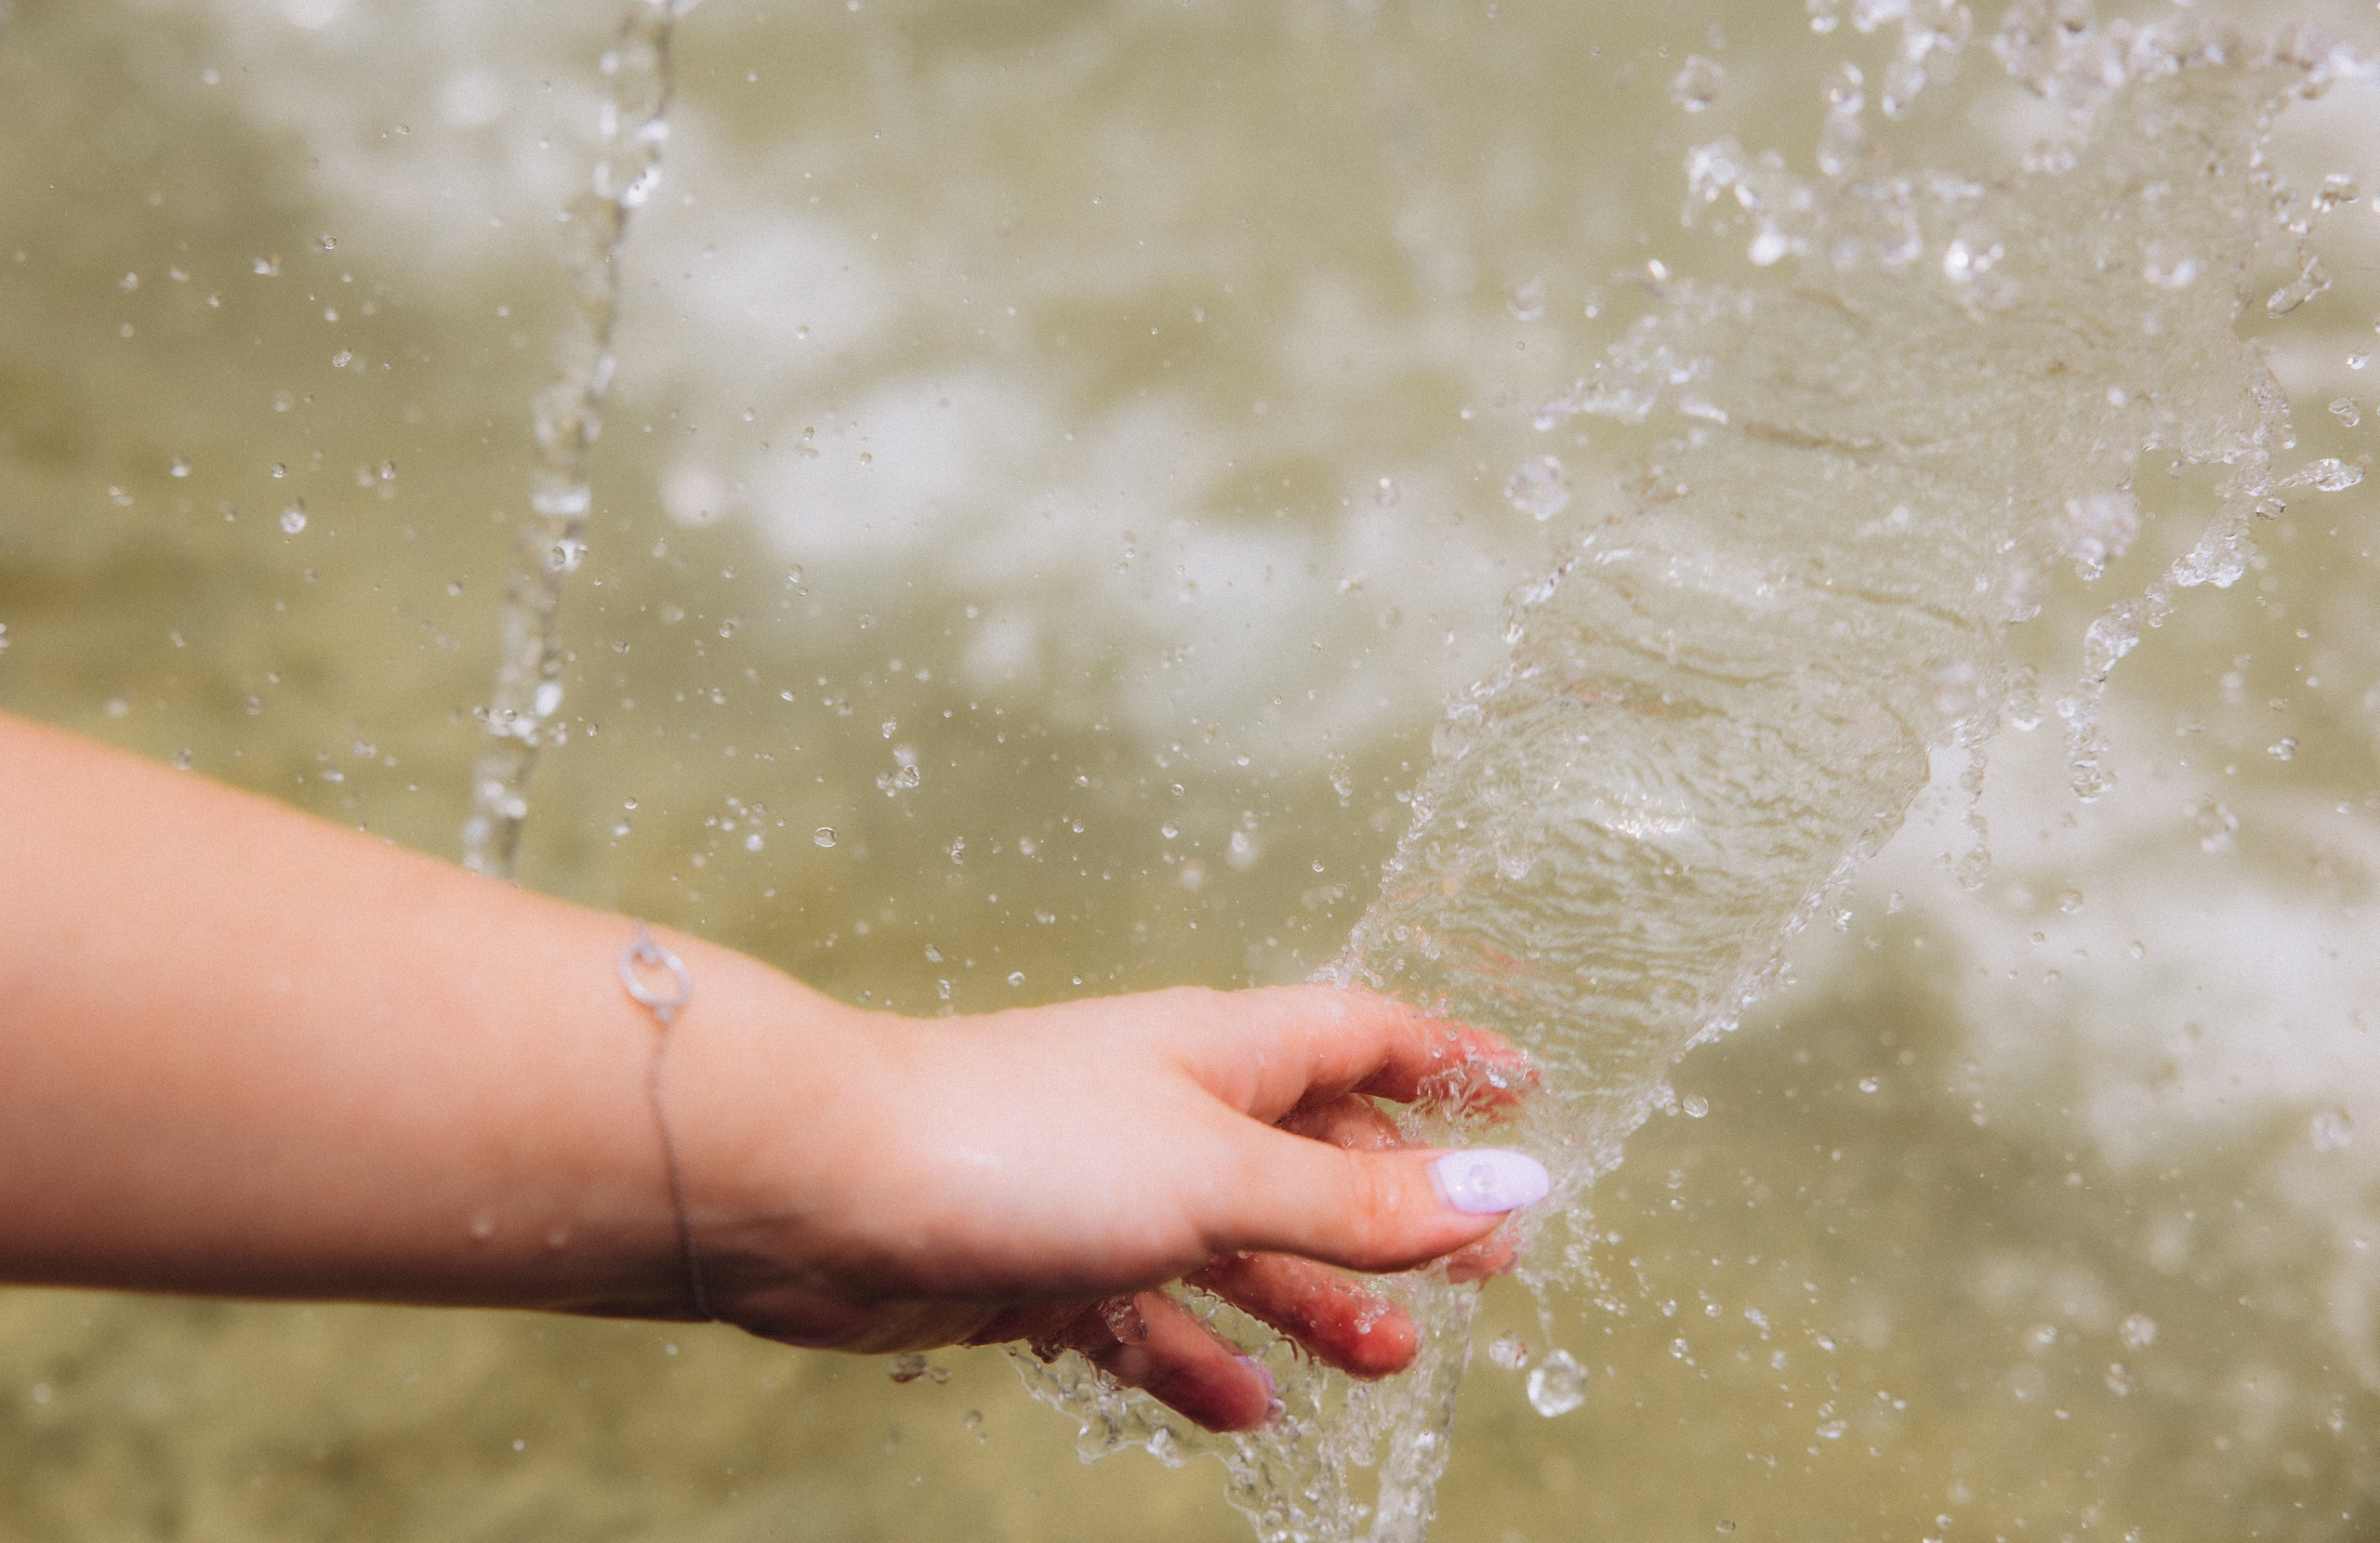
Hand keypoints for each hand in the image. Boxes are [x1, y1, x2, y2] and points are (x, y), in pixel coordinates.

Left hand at [672, 983, 1544, 1431]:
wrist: (822, 1189)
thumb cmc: (1021, 1145)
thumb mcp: (1221, 1176)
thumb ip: (1360, 1197)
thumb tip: (1511, 1188)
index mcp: (1226, 1053)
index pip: (1364, 1034)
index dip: (1447, 1061)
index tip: (1524, 1090)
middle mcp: (1172, 1111)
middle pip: (1316, 1151)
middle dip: (1399, 1208)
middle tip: (1481, 1273)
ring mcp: (1108, 1190)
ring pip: (1241, 1247)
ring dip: (1314, 1300)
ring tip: (1388, 1356)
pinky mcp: (1046, 1264)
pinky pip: (1147, 1317)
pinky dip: (1199, 1357)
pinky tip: (1244, 1403)